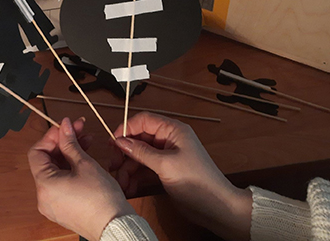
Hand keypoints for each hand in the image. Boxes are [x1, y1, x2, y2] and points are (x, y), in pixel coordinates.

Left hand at [28, 117, 133, 240]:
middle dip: (63, 143)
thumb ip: (70, 142)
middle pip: (47, 161)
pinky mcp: (62, 208)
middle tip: (79, 129)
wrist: (115, 227)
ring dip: (69, 154)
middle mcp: (43, 197)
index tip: (66, 127)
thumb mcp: (85, 164)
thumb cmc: (101, 200)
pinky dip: (70, 169)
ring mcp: (52, 204)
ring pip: (55, 171)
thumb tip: (64, 126)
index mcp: (44, 185)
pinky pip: (61, 183)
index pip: (37, 152)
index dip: (52, 136)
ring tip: (87, 142)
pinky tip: (84, 158)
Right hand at [110, 112, 251, 240]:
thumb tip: (121, 141)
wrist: (216, 207)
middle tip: (113, 165)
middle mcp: (169, 140)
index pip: (144, 120)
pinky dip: (136, 177)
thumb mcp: (166, 164)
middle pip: (139, 139)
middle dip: (125, 152)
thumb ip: (141, 152)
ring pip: (140, 156)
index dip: (127, 129)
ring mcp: (167, 156)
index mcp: (173, 130)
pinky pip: (145, 169)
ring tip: (121, 181)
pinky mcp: (165, 171)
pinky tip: (129, 186)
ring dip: (128, 168)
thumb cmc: (198, 182)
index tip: (113, 142)